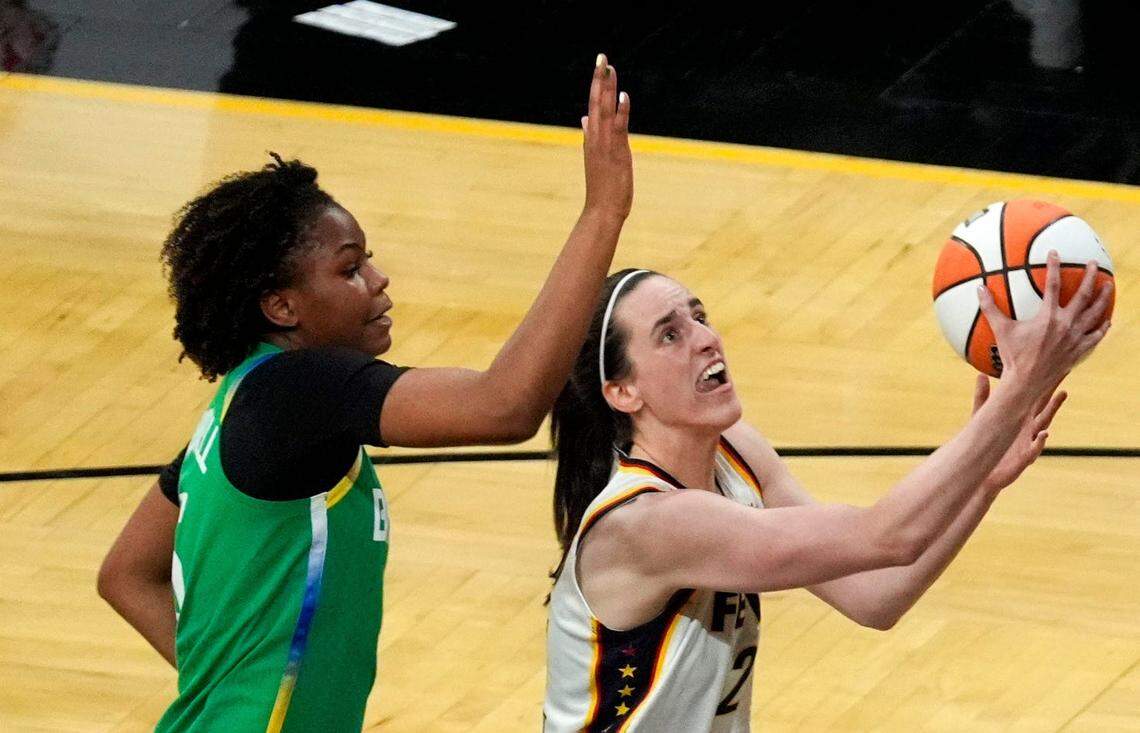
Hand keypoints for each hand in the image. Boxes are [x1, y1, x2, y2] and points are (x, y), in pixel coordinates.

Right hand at [581, 53, 632, 219]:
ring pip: (605, 110)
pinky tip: (624, 94)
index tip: (600, 65)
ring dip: (608, 88)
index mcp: (592, 138)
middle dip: (599, 78)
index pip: (593, 105)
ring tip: (610, 67)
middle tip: (602, 56)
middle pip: (597, 102)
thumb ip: (590, 135)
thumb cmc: (602, 187)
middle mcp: (596, 138)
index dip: (597, 84)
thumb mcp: (596, 157)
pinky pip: (619, 127)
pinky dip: (621, 110)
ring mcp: (605, 145)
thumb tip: (585, 118)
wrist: (601, 211)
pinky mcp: (616, 153)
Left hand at [971, 373, 1065, 492]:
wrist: (983, 472)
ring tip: (1061, 394)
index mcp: (1020, 417)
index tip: (1052, 363)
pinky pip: (1034, 449)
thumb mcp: (982, 417)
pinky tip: (1044, 433)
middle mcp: (1028, 427)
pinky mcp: (1024, 458)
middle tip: (1065, 370)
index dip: (1043, 381)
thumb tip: (981, 374)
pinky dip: (1040, 442)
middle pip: (1044, 405)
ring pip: (1044, 423)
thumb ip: (983, 397)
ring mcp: (1028, 442)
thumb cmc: (987, 444)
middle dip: (1054, 388)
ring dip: (1053, 409)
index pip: (1034, 396)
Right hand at [978, 250, 1111, 400]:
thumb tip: (979, 289)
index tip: (1055, 252)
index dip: (1054, 266)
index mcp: (1047, 317)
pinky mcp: (1079, 350)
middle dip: (1089, 277)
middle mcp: (1065, 324)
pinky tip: (1106, 321)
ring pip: (1095, 313)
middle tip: (1093, 264)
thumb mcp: (1000, 330)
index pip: (1053, 285)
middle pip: (1082, 295)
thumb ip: (990, 308)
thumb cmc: (1012, 356)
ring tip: (1108, 285)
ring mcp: (1075, 338)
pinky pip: (1095, 336)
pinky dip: (1102, 327)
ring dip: (1103, 298)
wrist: (1027, 382)